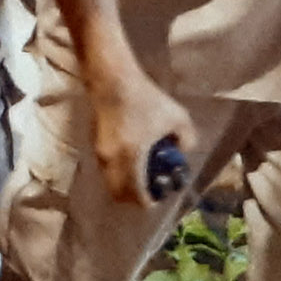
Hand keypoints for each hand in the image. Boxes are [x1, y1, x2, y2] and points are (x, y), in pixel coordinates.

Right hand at [89, 69, 195, 207]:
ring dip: (123, 183)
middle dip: (133, 197)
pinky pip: (105, 167)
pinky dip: (116, 170)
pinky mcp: (93, 142)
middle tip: (148, 189)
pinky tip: (130, 154)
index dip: (148, 201)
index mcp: (131, 158)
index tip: (158, 197)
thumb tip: (182, 150)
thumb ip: (186, 139)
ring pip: (109, 180)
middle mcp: (111, 160)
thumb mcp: (177, 117)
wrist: (112, 79)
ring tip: (140, 171)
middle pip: (117, 193)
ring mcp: (99, 151)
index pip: (136, 195)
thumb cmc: (145, 98)